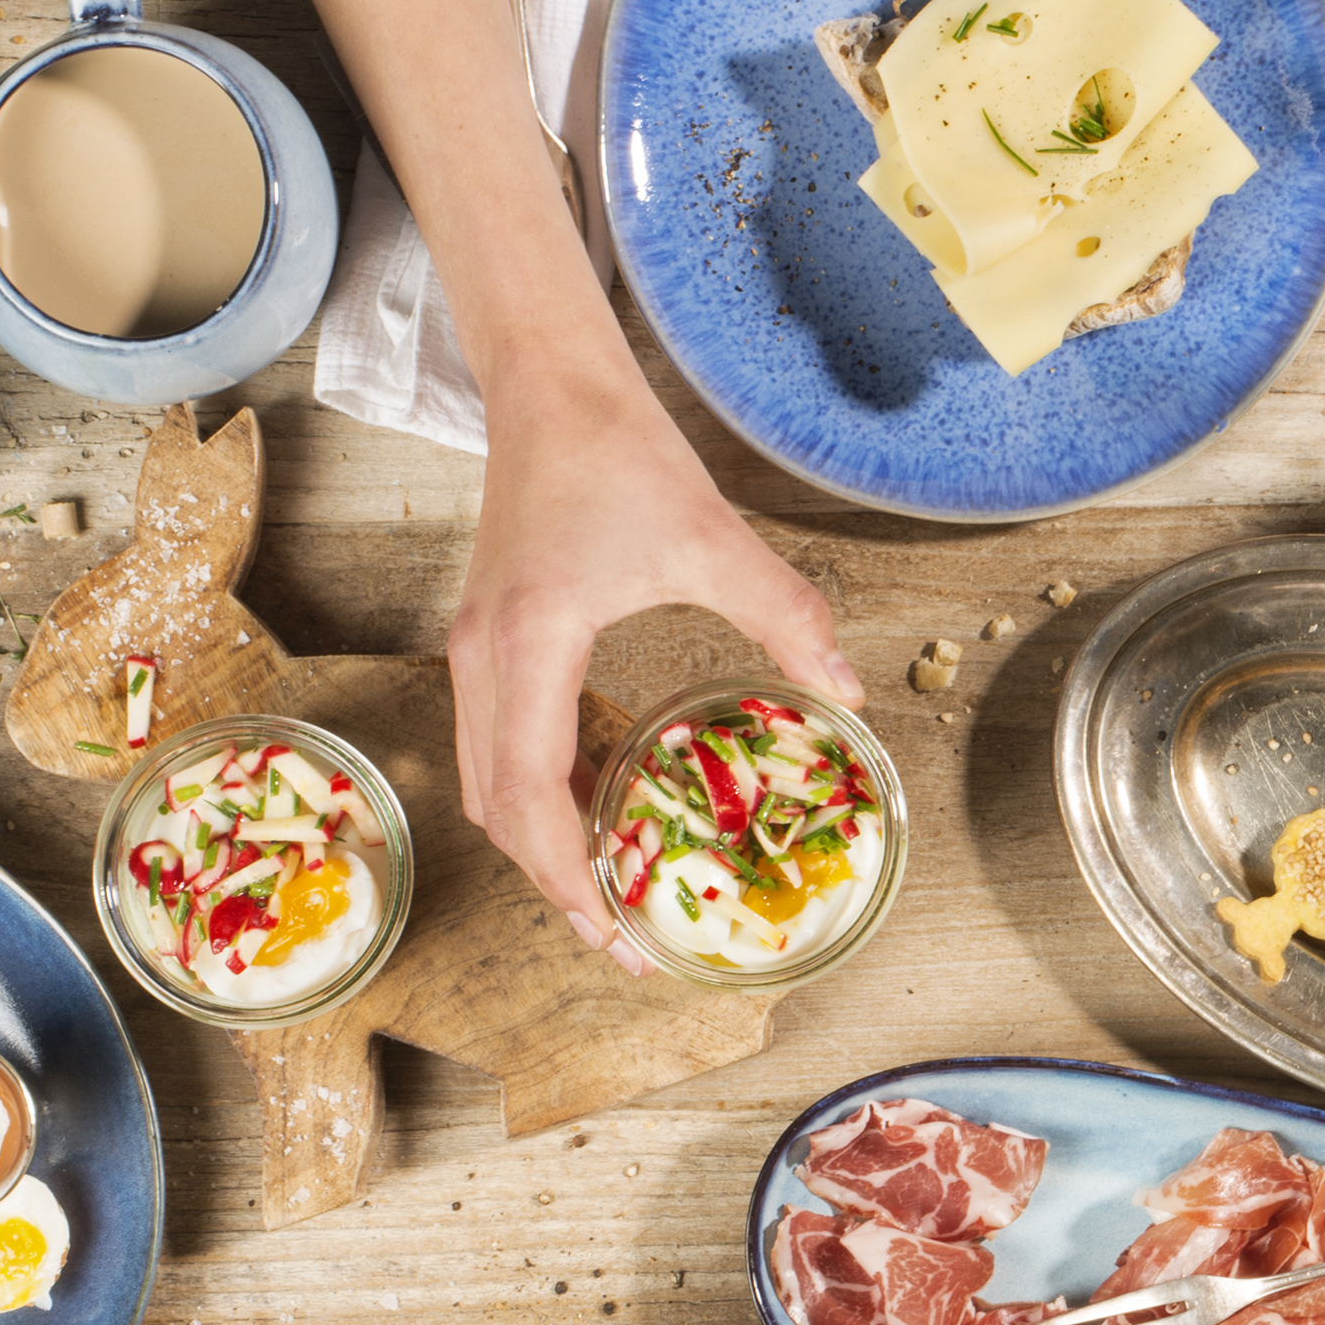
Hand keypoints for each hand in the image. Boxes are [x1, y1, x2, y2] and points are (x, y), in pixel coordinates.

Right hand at [452, 364, 855, 965]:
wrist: (552, 384)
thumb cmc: (620, 452)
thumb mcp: (713, 538)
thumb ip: (785, 615)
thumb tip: (850, 689)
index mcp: (529, 645)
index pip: (532, 797)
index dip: (569, 878)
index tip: (615, 932)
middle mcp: (483, 659)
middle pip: (499, 810)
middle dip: (556, 885)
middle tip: (624, 940)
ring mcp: (474, 650)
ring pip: (488, 784)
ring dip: (540, 845)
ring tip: (609, 891)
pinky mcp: (485, 638)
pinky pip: (499, 746)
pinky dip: (536, 796)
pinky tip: (596, 810)